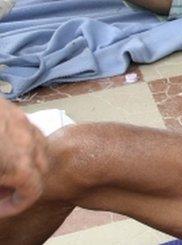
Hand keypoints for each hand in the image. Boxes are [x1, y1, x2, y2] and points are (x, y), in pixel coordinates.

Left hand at [0, 99, 48, 216]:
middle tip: (1, 189)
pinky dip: (18, 141)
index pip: (33, 192)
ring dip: (26, 159)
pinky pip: (25, 128)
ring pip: (38, 145)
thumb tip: (0, 195)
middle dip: (24, 182)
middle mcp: (29, 143)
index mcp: (21, 166)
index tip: (0, 209)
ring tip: (4, 166)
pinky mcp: (11, 108)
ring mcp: (22, 122)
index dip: (16, 205)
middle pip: (41, 168)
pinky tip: (0, 144)